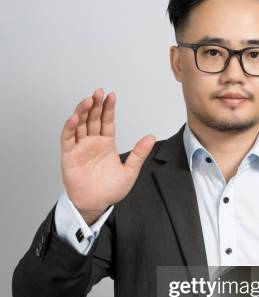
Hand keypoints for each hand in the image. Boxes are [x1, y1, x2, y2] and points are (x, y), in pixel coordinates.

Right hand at [60, 88, 155, 222]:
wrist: (96, 204)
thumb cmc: (110, 190)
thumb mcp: (129, 171)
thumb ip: (138, 154)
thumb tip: (151, 137)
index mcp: (106, 144)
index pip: (107, 121)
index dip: (108, 108)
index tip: (111, 96)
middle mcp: (92, 142)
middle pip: (92, 118)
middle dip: (95, 105)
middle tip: (98, 92)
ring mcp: (80, 147)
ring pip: (79, 124)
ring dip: (82, 111)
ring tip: (88, 100)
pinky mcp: (69, 155)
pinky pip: (68, 138)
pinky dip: (70, 126)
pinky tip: (75, 117)